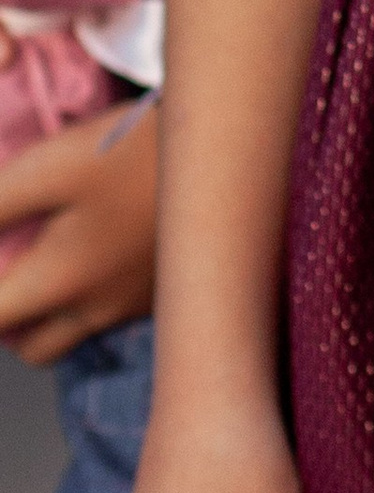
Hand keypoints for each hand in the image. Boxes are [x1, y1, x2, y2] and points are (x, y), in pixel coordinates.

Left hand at [0, 100, 156, 364]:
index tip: (2, 265)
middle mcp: (99, 310)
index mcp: (61, 286)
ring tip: (52, 263)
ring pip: (78, 336)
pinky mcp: (174, 286)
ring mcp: (141, 304)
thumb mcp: (49, 167)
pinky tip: (106, 249)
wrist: (231, 144)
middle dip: (8, 322)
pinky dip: (97, 297)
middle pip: (34, 349)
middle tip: (8, 274)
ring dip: (52, 318)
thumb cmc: (134, 151)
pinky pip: (119, 313)